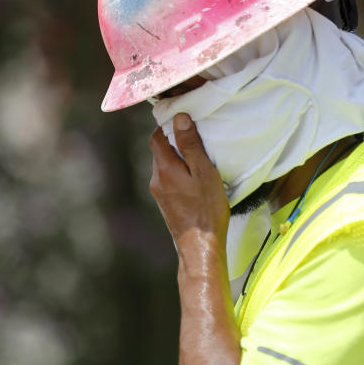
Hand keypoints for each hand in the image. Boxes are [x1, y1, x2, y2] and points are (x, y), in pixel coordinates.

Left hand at [148, 113, 229, 250]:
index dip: (167, 125)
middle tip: (194, 137)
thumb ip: (190, 145)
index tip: (183, 120)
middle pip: (159, 151)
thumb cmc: (206, 209)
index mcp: (164, 168)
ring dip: (177, 159)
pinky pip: (169, 180)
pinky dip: (178, 173)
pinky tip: (194, 179)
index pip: (156, 137)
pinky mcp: (166, 204)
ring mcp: (159, 194)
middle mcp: (156, 180)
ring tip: (197, 158)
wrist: (200, 247)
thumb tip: (179, 117)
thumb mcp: (204, 172)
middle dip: (173, 141)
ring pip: (164, 167)